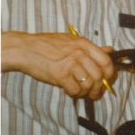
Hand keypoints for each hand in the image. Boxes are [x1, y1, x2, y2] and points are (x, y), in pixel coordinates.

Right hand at [1, 31, 115, 99]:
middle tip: (94, 93)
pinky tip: (70, 91)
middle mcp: (80, 53)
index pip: (106, 61)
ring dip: (85, 92)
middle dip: (98, 88)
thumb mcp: (72, 40)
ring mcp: (70, 64)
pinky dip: (75, 94)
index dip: (109, 74)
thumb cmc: (47, 45)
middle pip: (99, 76)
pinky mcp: (60, 75)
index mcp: (84, 44)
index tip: (106, 81)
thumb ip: (91, 48)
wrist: (25, 49)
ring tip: (80, 92)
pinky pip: (75, 90)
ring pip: (88, 84)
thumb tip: (110, 50)